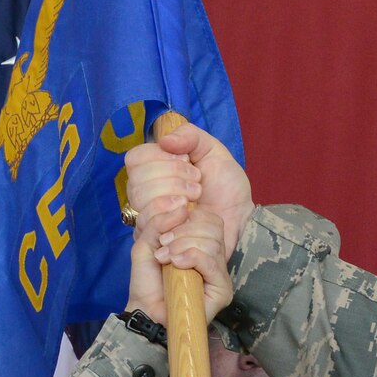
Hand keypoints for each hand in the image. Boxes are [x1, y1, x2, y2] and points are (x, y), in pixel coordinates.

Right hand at [125, 120, 253, 259]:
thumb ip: (190, 136)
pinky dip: (171, 214)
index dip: (159, 157)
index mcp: (153, 169)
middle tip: (197, 182)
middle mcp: (145, 194)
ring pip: (141, 202)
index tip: (186, 159)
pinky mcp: (155, 240)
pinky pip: (148, 225)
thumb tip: (164, 140)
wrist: (240, 218)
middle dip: (171, 176)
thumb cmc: (225, 186)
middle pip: (136, 181)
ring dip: (172, 193)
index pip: (135, 159)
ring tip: (196, 196)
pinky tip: (189, 214)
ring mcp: (148, 218)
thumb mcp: (213, 151)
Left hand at [126, 204, 232, 323]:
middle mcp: (214, 257)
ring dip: (183, 245)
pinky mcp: (222, 289)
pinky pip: (212, 261)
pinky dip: (192, 257)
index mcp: (201, 244)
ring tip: (165, 258)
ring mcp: (220, 274)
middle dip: (183, 232)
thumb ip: (160, 221)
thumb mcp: (147, 242)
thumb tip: (183, 206)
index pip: (209, 218)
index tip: (165, 232)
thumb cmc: (147, 282)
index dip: (190, 217)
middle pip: (212, 227)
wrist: (145, 311)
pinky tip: (177, 263)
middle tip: (163, 246)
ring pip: (212, 243)